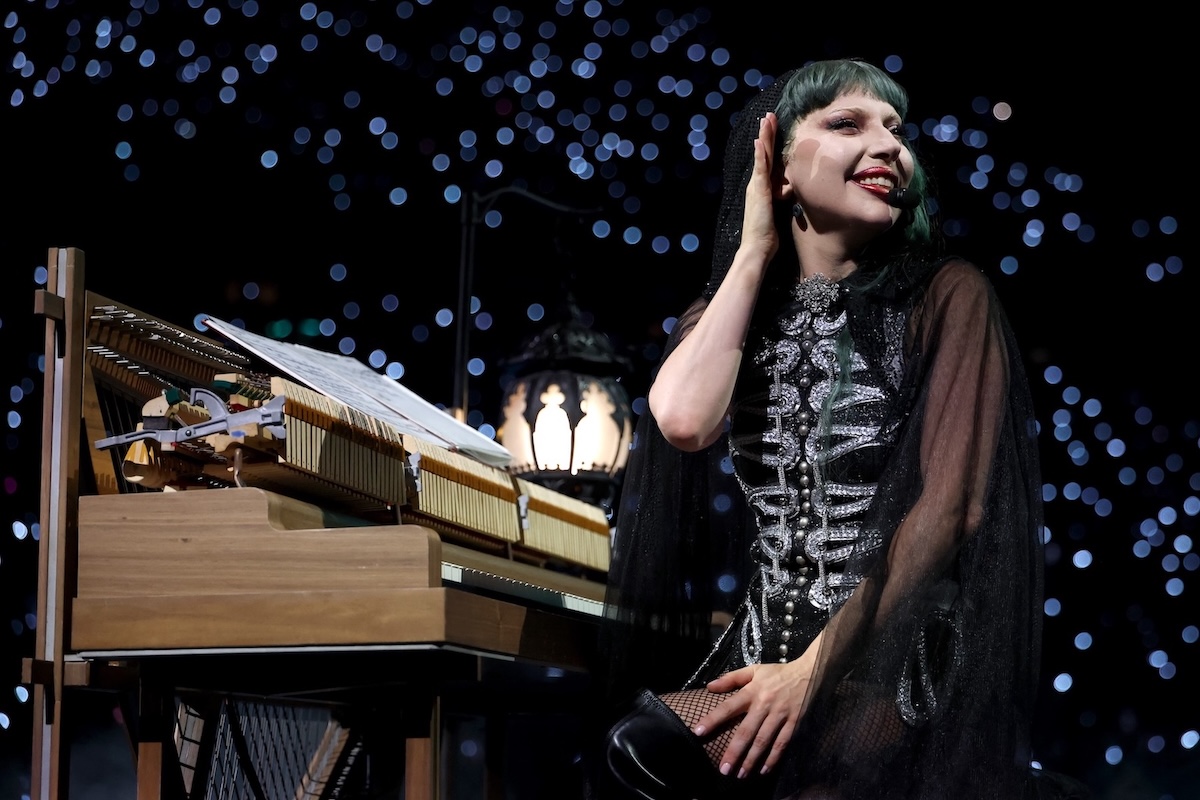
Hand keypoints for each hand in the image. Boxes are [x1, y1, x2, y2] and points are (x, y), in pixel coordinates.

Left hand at [692, 653, 815, 777]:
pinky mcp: (794, 723)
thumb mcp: (754, 670)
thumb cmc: (778, 673)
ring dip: (751, 759)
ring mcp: (780, 715)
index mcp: (752, 691)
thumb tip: (709, 686)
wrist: (810, 672)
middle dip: (734, 751)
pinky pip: (782, 743)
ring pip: (763, 741)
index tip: (698, 732)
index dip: (713, 719)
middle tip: (723, 769)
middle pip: (746, 731)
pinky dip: (773, 758)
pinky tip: (764, 770)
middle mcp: (764, 704)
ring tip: (741, 774)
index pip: (728, 707)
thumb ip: (731, 678)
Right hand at [739, 112, 781, 262]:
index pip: (767, 161)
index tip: (772, 129)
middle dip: (766, 134)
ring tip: (766, 119)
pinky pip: (760, 168)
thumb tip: (793, 192)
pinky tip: (760, 140)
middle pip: (763, 153)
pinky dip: (759, 154)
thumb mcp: (777, 212)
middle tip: (769, 115)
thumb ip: (783, 200)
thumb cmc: (767, 235)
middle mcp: (757, 184)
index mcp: (762, 188)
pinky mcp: (759, 191)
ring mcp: (756, 186)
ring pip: (761, 156)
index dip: (769, 144)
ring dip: (763, 136)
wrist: (756, 247)